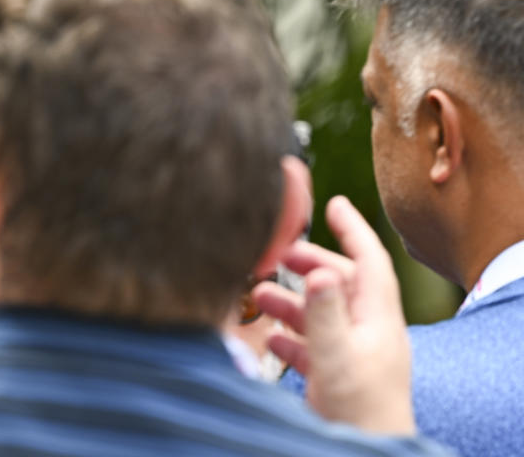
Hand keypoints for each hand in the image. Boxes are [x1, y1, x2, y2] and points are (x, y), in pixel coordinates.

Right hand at [253, 196, 413, 434]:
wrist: (365, 452)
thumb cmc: (358, 409)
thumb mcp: (336, 355)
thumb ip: (324, 312)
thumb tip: (322, 270)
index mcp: (377, 318)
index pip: (370, 260)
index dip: (353, 228)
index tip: (334, 203)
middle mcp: (367, 331)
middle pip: (340, 284)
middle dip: (309, 266)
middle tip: (277, 254)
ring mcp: (354, 353)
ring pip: (321, 314)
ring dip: (291, 303)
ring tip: (258, 296)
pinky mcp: (338, 377)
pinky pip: (313, 346)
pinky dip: (291, 337)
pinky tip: (270, 339)